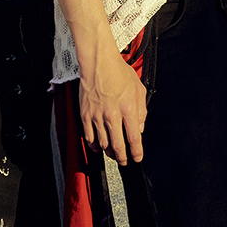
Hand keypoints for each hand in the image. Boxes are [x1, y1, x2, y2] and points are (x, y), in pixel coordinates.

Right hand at [81, 47, 147, 164]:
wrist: (98, 64)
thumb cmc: (119, 73)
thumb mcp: (139, 89)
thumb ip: (141, 110)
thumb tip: (140, 127)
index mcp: (128, 109)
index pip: (133, 138)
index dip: (136, 151)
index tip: (137, 158)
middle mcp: (112, 115)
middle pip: (117, 145)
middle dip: (123, 157)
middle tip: (125, 161)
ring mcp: (97, 116)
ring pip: (103, 143)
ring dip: (109, 152)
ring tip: (114, 155)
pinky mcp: (85, 115)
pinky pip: (89, 136)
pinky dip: (95, 145)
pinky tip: (99, 146)